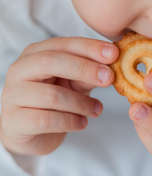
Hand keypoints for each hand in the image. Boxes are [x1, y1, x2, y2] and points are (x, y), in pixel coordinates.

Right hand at [0, 37, 118, 155]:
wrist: (28, 131)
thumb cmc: (53, 101)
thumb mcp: (72, 82)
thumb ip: (87, 71)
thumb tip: (113, 61)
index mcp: (34, 54)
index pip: (63, 44)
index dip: (89, 48)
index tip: (114, 54)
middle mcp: (20, 70)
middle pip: (52, 62)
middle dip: (84, 69)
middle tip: (109, 79)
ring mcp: (13, 95)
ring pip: (53, 95)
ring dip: (82, 103)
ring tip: (98, 109)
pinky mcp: (15, 121)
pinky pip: (47, 120)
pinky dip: (70, 122)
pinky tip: (82, 123)